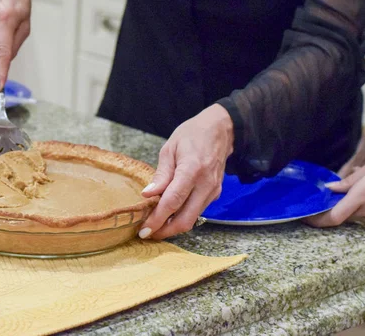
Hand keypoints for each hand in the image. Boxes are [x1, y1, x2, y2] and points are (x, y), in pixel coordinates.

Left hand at [139, 104, 233, 239]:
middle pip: (185, 219)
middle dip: (165, 231)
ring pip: (192, 219)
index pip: (173, 202)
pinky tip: (169, 214)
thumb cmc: (192, 135)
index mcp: (192, 170)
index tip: (144, 230)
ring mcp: (213, 191)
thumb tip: (147, 195)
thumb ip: (161, 175)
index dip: (157, 219)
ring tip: (155, 225)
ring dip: (173, 226)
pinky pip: (197, 211)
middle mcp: (205, 184)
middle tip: (147, 234)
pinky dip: (182, 216)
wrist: (220, 130)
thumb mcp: (170, 149)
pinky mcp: (215, 193)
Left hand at [304, 155, 364, 226]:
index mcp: (362, 195)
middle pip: (345, 215)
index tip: (307, 218)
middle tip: (331, 197)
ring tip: (364, 186)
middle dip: (336, 208)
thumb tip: (330, 189)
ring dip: (354, 204)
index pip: (335, 217)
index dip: (319, 221)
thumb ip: (349, 181)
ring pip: (359, 214)